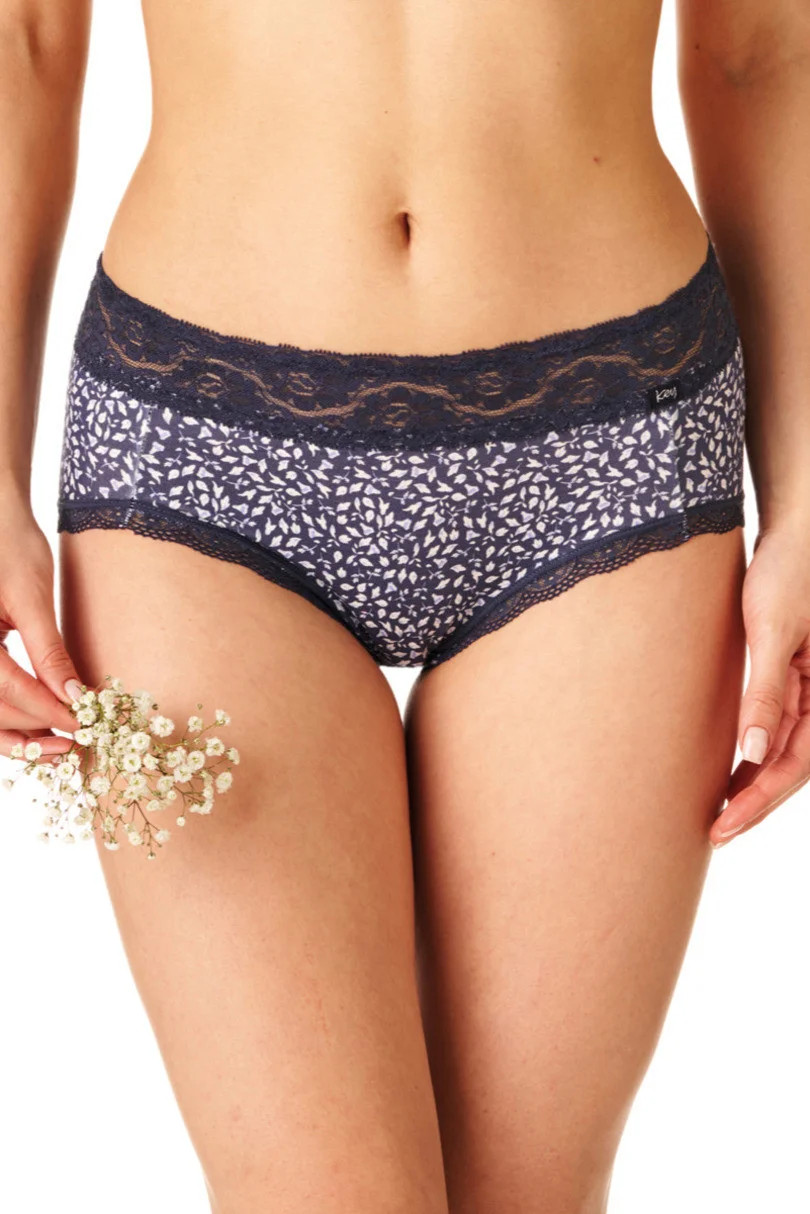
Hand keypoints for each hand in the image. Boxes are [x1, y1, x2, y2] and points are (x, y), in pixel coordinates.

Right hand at [0, 492, 82, 764]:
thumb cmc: (10, 547)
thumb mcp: (33, 599)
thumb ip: (49, 652)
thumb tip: (74, 697)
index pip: (8, 689)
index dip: (46, 712)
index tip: (82, 725)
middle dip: (32, 729)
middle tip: (75, 742)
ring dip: (17, 732)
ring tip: (58, 745)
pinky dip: (8, 716)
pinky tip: (38, 726)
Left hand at [712, 521, 809, 846]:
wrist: (792, 533)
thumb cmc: (787, 572)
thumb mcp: (773, 631)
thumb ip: (766, 692)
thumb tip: (752, 753)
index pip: (797, 763)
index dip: (760, 799)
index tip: (724, 825)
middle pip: (792, 765)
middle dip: (754, 802)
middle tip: (714, 833)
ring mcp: (808, 687)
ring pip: (784, 749)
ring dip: (753, 782)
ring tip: (718, 812)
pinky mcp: (790, 674)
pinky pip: (775, 724)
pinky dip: (753, 751)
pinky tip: (730, 767)